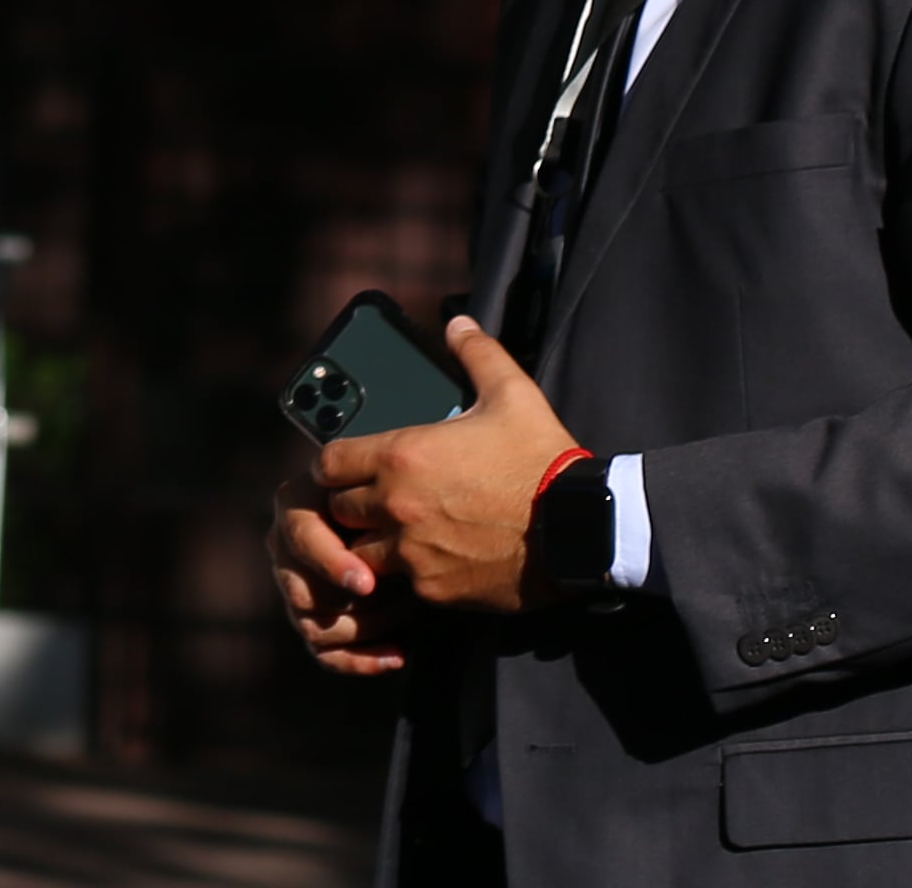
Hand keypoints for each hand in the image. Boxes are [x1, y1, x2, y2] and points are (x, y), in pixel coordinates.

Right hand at [268, 478, 408, 674]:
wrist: (400, 512)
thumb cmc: (394, 494)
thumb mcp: (383, 486)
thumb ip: (372, 505)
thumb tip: (371, 562)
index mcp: (294, 507)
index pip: (303, 541)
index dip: (332, 565)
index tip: (368, 584)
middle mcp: (284, 547)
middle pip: (304, 594)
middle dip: (359, 604)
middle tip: (406, 598)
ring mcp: (294, 586)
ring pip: (315, 628)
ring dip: (367, 628)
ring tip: (409, 611)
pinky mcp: (311, 620)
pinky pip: (326, 654)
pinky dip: (362, 660)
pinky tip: (397, 656)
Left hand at [317, 317, 578, 614]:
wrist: (583, 529)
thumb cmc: (544, 461)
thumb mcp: (513, 395)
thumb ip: (477, 354)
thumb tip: (458, 323)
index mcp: (402, 456)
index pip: (329, 463)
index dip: (335, 465)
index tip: (350, 469)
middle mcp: (396, 505)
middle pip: (339, 509)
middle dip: (354, 504)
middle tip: (378, 501)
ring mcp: (412, 552)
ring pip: (361, 552)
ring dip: (374, 544)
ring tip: (400, 536)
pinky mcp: (434, 589)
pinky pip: (400, 584)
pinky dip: (407, 575)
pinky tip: (430, 561)